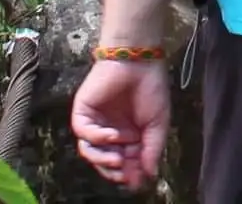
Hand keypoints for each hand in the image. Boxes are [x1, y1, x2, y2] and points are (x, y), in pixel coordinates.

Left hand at [70, 56, 171, 190]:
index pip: (125, 161)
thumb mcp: (158, 123)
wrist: (139, 60)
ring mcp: (95, 122)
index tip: (138, 181)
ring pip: (90, 151)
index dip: (130, 173)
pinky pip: (83, 133)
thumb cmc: (151, 88)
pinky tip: (112, 135)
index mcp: (128, 135)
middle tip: (126, 173)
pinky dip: (97, 138)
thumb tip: (150, 175)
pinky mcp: (83, 111)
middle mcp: (109, 131)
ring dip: (103, 160)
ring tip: (118, 159)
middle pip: (105, 160)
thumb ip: (153, 149)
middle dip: (115, 170)